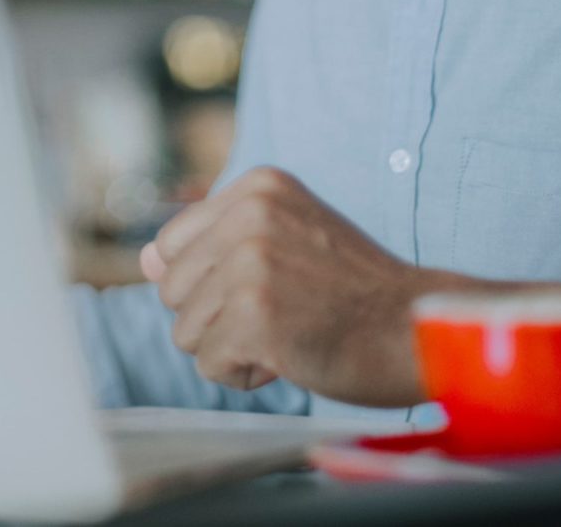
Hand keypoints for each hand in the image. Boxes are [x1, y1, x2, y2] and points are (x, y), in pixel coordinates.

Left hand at [141, 167, 560, 404]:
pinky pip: (209, 364)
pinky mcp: (254, 315)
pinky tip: (290, 356)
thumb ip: (214, 244)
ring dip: (231, 347)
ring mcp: (251, 262)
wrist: (417, 330)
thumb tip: (143, 260)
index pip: (171, 244)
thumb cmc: (354, 293)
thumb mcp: (286, 241)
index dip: (210, 282)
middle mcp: (250, 214)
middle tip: (283, 314)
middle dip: (217, 317)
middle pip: (172, 290)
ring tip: (288, 332)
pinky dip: (244, 373)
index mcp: (257, 187)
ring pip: (185, 331)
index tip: (267, 286)